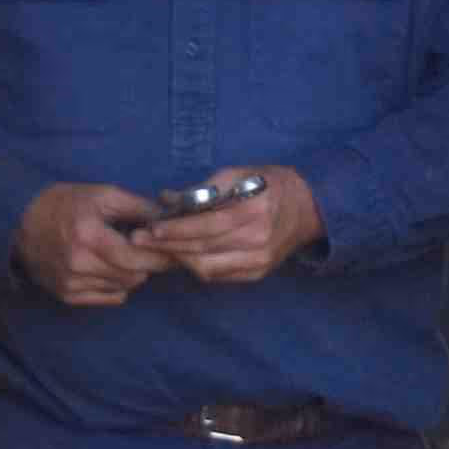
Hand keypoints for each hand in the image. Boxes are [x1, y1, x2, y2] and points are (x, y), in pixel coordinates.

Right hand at [15, 183, 167, 308]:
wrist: (19, 222)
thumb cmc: (65, 204)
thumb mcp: (102, 195)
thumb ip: (139, 207)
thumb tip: (170, 219)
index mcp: (88, 236)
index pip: (137, 258)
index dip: (162, 256)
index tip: (176, 251)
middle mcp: (78, 264)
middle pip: (133, 276)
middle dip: (150, 264)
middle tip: (155, 251)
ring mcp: (70, 282)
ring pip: (123, 287)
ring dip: (133, 273)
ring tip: (127, 255)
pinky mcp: (65, 294)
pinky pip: (107, 297)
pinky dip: (117, 285)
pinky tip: (112, 268)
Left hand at [136, 164, 323, 287]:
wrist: (310, 209)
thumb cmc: (272, 184)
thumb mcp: (241, 173)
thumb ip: (205, 188)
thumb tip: (167, 199)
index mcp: (256, 211)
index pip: (207, 225)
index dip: (175, 229)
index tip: (149, 228)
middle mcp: (258, 240)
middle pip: (202, 249)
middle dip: (166, 246)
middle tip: (138, 241)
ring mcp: (259, 261)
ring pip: (206, 268)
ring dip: (177, 258)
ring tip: (157, 248)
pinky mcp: (257, 273)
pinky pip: (217, 275)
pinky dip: (195, 266)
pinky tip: (182, 255)